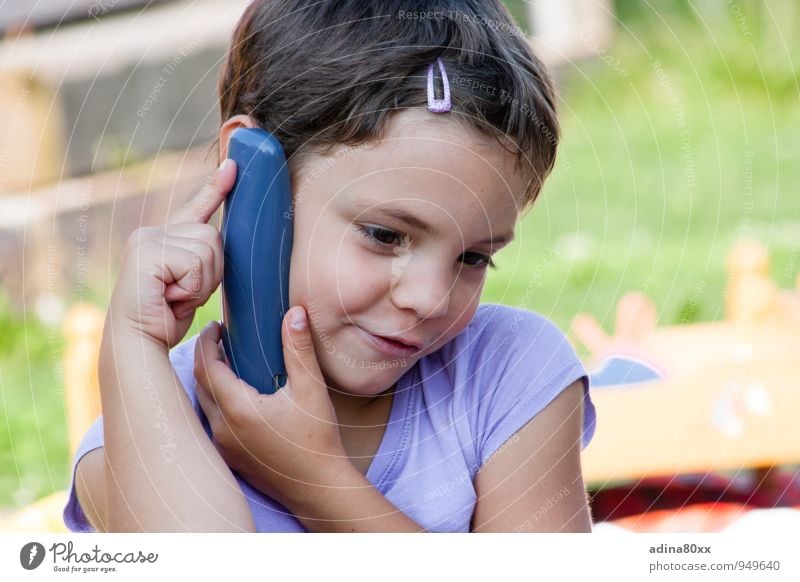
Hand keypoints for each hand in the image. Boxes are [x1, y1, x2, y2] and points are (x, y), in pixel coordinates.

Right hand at [108, 159, 236, 348]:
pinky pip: (195, 263)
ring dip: (201, 283)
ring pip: (209, 249)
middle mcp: (152, 232)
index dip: (216, 187)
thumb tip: (220, 238)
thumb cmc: (164, 318)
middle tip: (183, 293)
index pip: (197, 208)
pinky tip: (168, 297)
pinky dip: (191, 287)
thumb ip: (201, 258)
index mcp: (164, 237)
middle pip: (214, 237)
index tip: (233, 166)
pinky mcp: (146, 252)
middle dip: (211, 273)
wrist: (137, 342)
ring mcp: (147, 240)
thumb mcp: (191, 283)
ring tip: (175, 296)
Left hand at [193, 306, 351, 508]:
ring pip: (204, 404)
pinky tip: (236, 394)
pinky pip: (212, 421)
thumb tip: (294, 312)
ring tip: (227, 362)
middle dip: (205, 357)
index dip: (206, 342)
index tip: (216, 326)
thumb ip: (298, 348)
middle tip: (220, 339)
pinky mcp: (229, 457)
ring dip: (210, 380)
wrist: (318, 487)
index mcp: (237, 409)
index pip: (205, 366)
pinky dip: (217, 401)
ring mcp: (223, 446)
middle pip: (199, 384)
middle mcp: (222, 429)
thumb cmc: (317, 439)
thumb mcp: (311, 389)